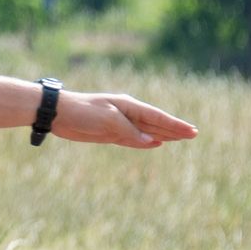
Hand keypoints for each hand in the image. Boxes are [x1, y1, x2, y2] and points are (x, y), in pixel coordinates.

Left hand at [54, 91, 197, 147]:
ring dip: (163, 135)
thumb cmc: (82, 112)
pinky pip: (133, 139)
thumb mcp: (108, 121)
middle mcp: (126, 114)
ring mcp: (118, 124)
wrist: (57, 113)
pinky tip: (155, 143)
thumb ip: (130, 131)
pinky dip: (145, 141)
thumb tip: (151, 141)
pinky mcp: (109, 133)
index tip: (192, 131)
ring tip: (179, 138)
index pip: (158, 117)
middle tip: (193, 134)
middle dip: (174, 129)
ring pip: (146, 132)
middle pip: (156, 124)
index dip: (175, 125)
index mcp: (128, 106)